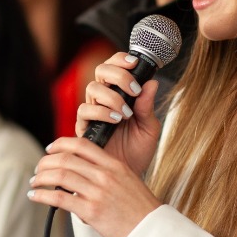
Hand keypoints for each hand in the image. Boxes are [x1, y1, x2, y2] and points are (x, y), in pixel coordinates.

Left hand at [29, 135, 163, 236]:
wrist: (151, 232)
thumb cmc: (140, 209)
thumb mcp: (128, 181)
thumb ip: (107, 173)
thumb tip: (83, 171)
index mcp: (114, 165)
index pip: (81, 144)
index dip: (60, 144)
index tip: (50, 149)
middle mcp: (104, 175)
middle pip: (66, 158)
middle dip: (46, 162)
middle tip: (38, 168)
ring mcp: (97, 192)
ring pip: (59, 175)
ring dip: (41, 177)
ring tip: (34, 181)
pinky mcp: (91, 211)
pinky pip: (58, 198)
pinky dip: (42, 195)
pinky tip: (35, 196)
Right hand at [76, 52, 162, 176]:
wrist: (128, 176)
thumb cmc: (137, 152)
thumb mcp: (149, 128)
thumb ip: (148, 106)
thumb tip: (152, 83)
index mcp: (120, 94)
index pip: (115, 67)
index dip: (121, 60)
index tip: (135, 63)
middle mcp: (104, 100)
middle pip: (101, 71)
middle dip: (118, 75)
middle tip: (133, 90)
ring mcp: (93, 112)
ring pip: (92, 88)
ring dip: (111, 96)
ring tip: (126, 112)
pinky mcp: (84, 127)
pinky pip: (85, 111)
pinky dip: (102, 111)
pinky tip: (116, 119)